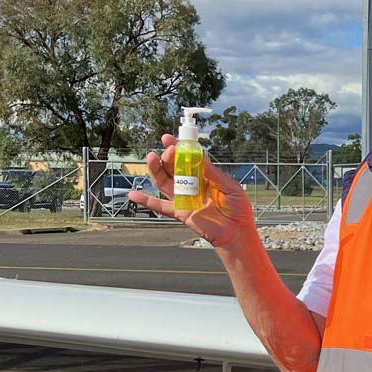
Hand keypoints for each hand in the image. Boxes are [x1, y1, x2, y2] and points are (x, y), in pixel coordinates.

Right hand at [128, 134, 256, 246]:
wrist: (236, 232)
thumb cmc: (238, 209)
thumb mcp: (230, 187)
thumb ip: (214, 173)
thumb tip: (200, 155)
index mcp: (204, 175)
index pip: (188, 158)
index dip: (178, 148)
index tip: (169, 139)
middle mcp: (191, 184)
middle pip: (173, 167)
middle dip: (169, 156)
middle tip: (169, 150)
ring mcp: (184, 197)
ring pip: (164, 181)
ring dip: (156, 169)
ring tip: (151, 157)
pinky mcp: (180, 211)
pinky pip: (160, 206)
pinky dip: (146, 201)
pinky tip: (133, 194)